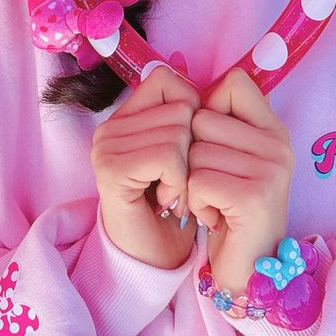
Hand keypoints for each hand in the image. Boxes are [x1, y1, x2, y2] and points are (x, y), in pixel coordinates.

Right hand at [90, 65, 199, 269]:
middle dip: (194, 149)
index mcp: (126, 116)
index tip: (189, 149)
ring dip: (188, 170)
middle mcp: (110, 127)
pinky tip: (168, 200)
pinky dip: (178, 181)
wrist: (156, 258)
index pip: (166, 79)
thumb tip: (229, 78)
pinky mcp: (111, 170)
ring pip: (178, 130)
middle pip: (180, 107)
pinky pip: (167, 155)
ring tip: (175, 193)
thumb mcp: (187, 151)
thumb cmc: (178, 203)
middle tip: (181, 182)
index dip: (192, 109)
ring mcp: (106, 147)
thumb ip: (191, 113)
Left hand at [187, 68, 294, 296]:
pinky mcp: (254, 197)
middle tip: (215, 185)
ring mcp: (271, 169)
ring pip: (195, 152)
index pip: (232, 81)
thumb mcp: (233, 158)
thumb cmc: (230, 209)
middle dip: (193, 156)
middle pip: (202, 119)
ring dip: (193, 184)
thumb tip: (178, 79)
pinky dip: (196, 203)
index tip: (214, 144)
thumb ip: (220, 120)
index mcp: (273, 127)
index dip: (207, 108)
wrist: (247, 270)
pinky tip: (216, 217)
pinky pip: (198, 181)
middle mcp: (278, 143)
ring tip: (216, 202)